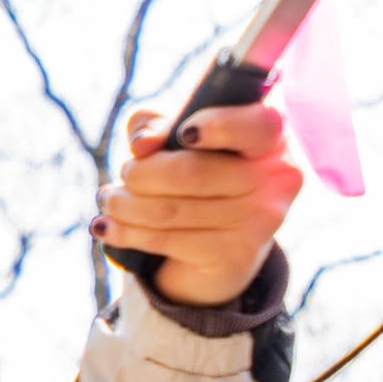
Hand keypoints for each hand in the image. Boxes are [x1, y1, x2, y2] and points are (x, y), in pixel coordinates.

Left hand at [99, 99, 300, 307]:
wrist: (213, 249)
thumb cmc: (195, 174)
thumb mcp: (174, 137)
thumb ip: (156, 125)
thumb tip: (143, 144)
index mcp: (271, 138)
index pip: (257, 125)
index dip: (218, 126)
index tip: (183, 134)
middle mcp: (277, 178)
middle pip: (193, 171)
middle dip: (141, 173)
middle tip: (125, 173)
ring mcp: (260, 220)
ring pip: (171, 208)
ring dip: (124, 204)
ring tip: (109, 200)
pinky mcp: (236, 256)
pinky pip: (165, 239)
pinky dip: (125, 232)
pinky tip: (105, 228)